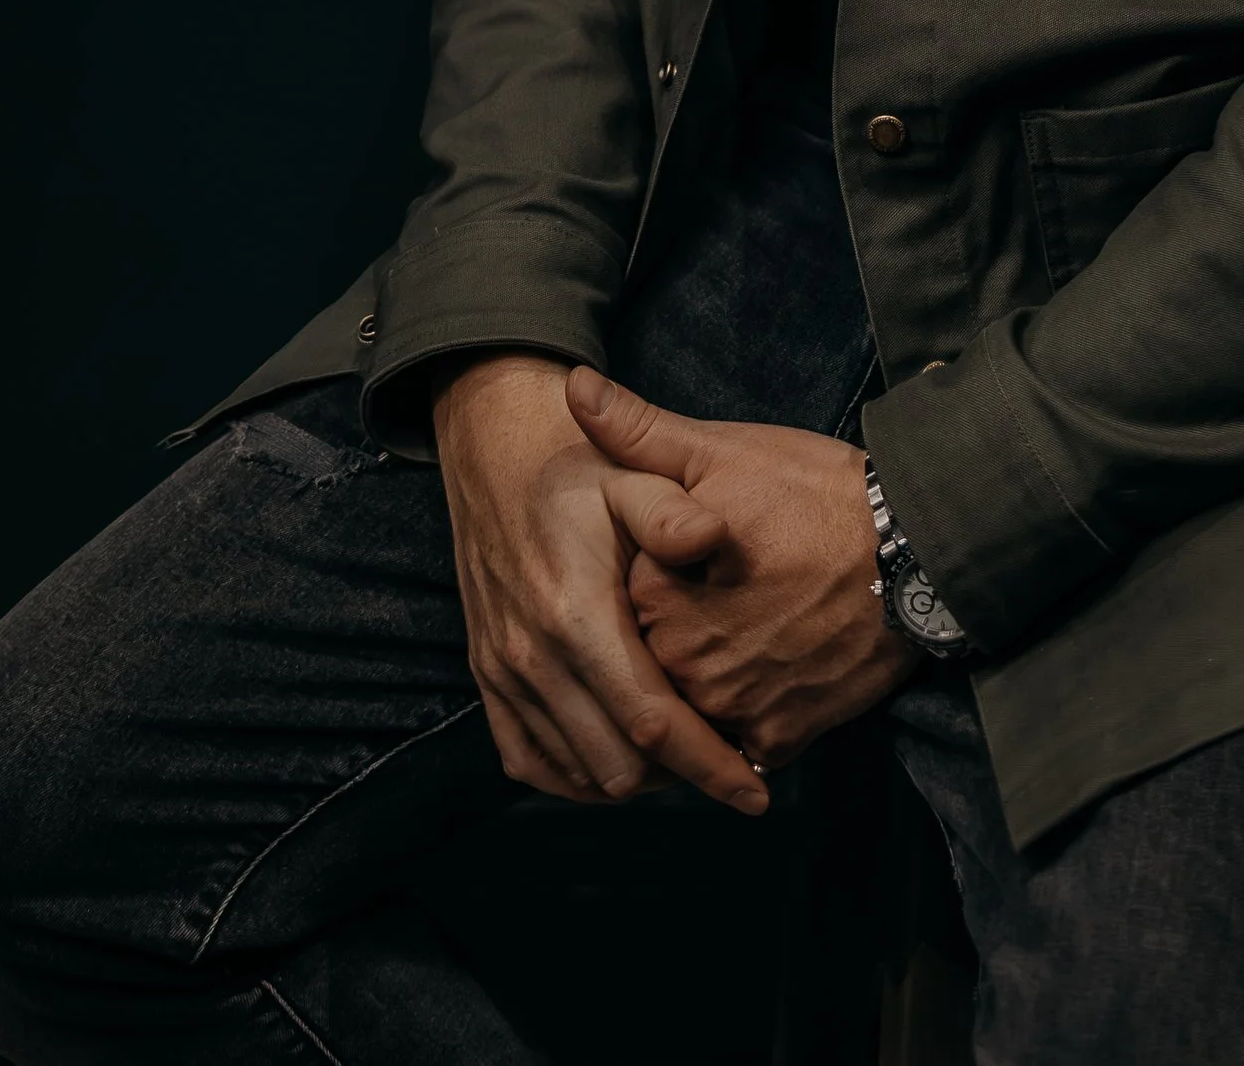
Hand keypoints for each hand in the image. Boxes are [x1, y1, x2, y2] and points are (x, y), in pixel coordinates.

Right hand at [431, 352, 768, 814]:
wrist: (496, 449)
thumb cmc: (581, 464)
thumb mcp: (632, 473)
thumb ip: (672, 510)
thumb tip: (714, 537)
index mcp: (576, 615)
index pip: (651, 724)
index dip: (708, 766)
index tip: (756, 794)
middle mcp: (533, 657)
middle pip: (619, 768)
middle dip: (681, 775)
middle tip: (731, 756)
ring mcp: (503, 673)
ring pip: (579, 774)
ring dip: (636, 777)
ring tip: (686, 752)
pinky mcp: (487, 677)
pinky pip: (530, 762)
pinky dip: (580, 773)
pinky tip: (623, 750)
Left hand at [567, 368, 919, 768]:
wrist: (918, 551)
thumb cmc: (816, 494)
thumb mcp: (724, 451)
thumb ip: (639, 431)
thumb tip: (575, 387)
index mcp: (655, 594)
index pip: (627, 592)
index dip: (662, 568)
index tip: (701, 549)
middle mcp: (683, 664)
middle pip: (658, 651)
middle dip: (684, 625)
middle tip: (738, 585)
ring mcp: (731, 708)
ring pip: (695, 700)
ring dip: (711, 675)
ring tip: (756, 625)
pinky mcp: (779, 737)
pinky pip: (741, 739)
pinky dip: (751, 713)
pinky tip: (775, 667)